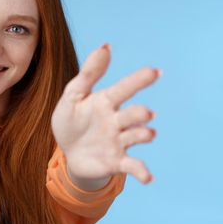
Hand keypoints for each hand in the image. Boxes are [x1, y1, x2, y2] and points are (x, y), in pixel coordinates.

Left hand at [51, 43, 159, 186]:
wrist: (67, 151)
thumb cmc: (72, 120)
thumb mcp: (73, 96)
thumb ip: (89, 73)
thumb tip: (106, 45)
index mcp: (106, 102)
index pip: (124, 89)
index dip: (139, 80)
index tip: (155, 72)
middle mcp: (116, 121)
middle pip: (132, 114)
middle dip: (140, 114)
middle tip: (146, 113)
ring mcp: (118, 141)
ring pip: (136, 136)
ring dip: (143, 135)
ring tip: (148, 133)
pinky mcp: (115, 161)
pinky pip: (132, 166)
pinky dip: (142, 172)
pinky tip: (148, 178)